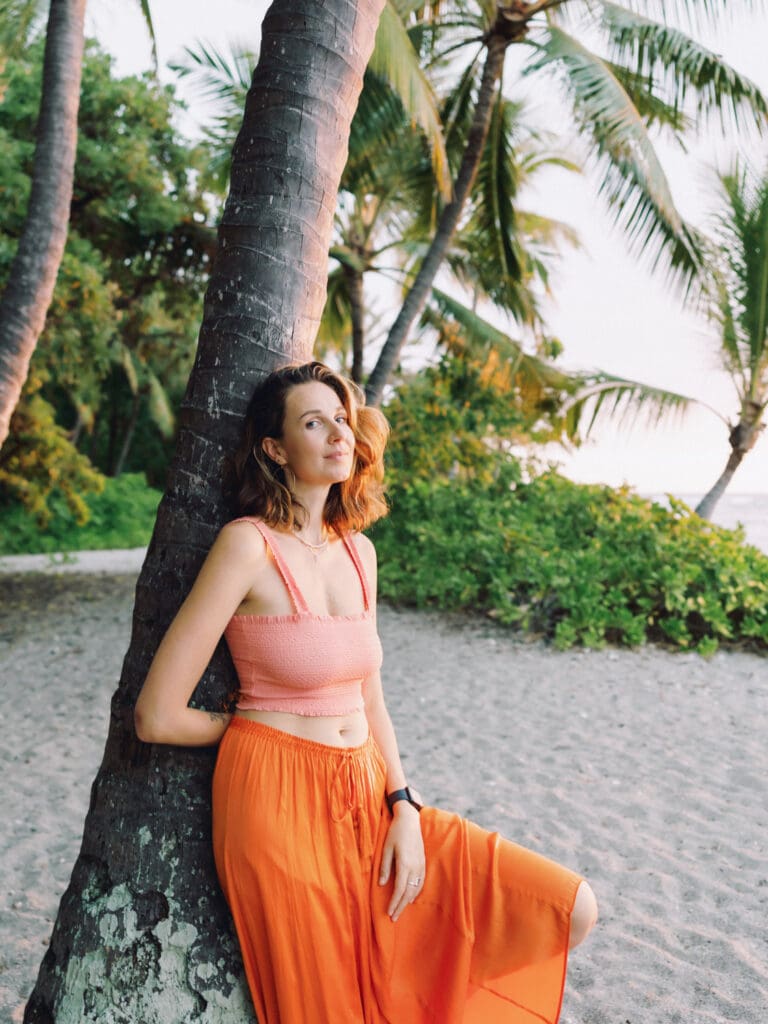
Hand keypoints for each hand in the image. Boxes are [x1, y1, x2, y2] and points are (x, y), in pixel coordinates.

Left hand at [378, 804, 424, 921]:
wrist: (410, 820)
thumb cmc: (395, 832)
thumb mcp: (386, 848)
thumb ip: (384, 867)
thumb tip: (381, 884)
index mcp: (404, 864)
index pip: (399, 889)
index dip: (394, 903)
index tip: (389, 913)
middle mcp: (414, 867)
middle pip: (408, 892)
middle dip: (400, 906)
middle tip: (393, 918)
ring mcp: (420, 865)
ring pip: (415, 889)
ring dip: (407, 901)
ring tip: (400, 910)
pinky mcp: (423, 862)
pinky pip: (421, 882)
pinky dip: (416, 892)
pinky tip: (411, 897)